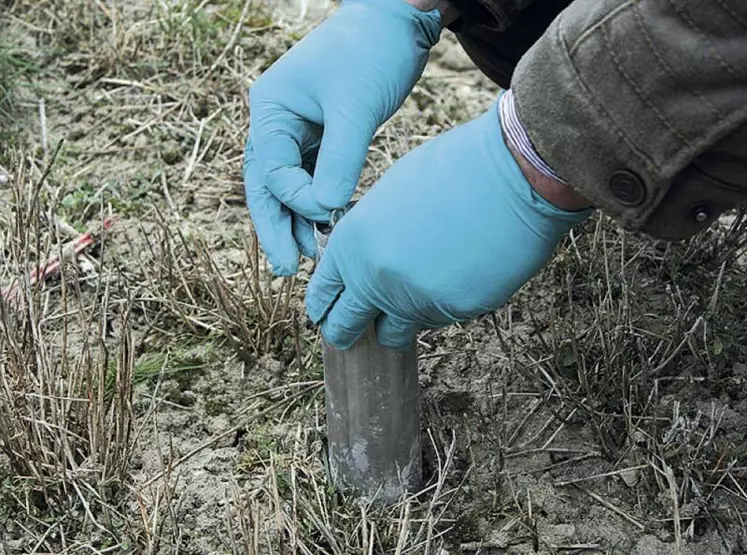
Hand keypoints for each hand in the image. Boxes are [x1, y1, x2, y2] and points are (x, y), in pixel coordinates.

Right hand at [243, 0, 441, 275]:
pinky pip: (312, 177)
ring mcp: (298, 129)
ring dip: (298, 221)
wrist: (398, 21)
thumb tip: (326, 210)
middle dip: (277, 227)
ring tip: (310, 259)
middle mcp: (277, 122)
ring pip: (288, 186)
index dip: (298, 200)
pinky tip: (327, 230)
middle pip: (266, 185)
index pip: (271, 171)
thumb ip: (340, 160)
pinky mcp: (322, 135)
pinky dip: (317, 203)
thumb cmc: (372, 52)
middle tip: (286, 270)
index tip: (330, 213)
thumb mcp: (355, 108)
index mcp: (272, 110)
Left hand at [305, 98, 592, 349]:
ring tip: (423, 283)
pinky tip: (458, 272)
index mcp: (352, 245)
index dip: (326, 307)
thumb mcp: (388, 197)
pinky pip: (437, 320)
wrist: (510, 174)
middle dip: (349, 330)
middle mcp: (375, 280)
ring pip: (395, 332)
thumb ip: (366, 239)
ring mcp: (414, 300)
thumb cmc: (451, 170)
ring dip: (402, 317)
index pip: (320, 297)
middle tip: (361, 326)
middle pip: (344, 329)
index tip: (334, 310)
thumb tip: (362, 264)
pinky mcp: (454, 311)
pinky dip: (441, 304)